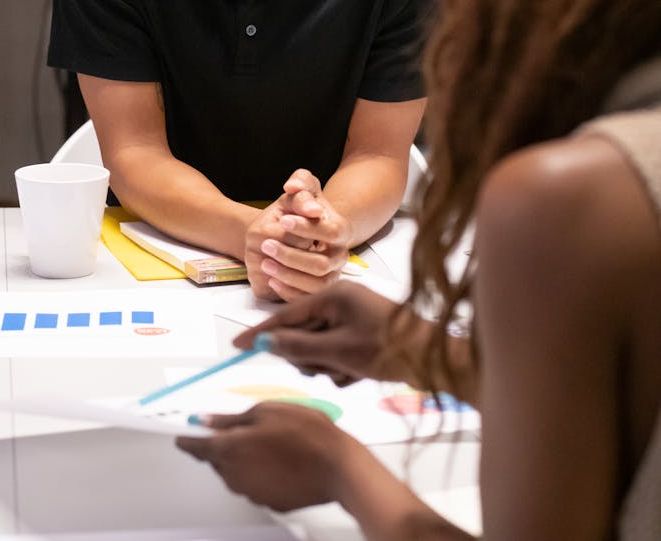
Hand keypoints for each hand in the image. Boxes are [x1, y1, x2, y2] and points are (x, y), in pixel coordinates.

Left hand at [176, 402, 355, 510]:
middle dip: (224, 443)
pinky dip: (260, 471)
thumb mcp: (267, 410)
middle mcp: (235, 475)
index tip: (182, 434)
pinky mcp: (268, 501)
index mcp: (230, 449)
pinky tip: (280, 458)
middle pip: (216, 458)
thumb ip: (231, 418)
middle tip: (246, 427)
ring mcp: (251, 492)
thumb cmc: (306, 433)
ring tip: (271, 440)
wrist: (337, 466)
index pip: (195, 446)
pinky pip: (254, 483)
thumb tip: (206, 421)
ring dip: (243, 457)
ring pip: (235, 471)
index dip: (187, 437)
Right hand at [233, 280, 411, 385]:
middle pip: (302, 333)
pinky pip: (336, 354)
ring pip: (319, 348)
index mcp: (334, 295)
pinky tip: (359, 374)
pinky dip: (342, 368)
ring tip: (349, 371)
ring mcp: (353, 317)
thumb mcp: (338, 351)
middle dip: (309, 356)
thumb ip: (299, 348)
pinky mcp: (362, 334)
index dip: (261, 332)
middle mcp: (341, 301)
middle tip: (326, 367)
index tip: (235, 346)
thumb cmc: (387, 349)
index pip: (287, 315)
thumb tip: (267, 343)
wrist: (434, 360)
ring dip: (327, 365)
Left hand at [245, 169, 350, 300]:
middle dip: (291, 255)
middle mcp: (340, 256)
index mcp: (341, 230)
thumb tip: (293, 187)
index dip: (306, 227)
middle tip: (265, 245)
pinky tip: (271, 279)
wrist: (303, 230)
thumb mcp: (304, 189)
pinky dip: (288, 291)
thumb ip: (301, 181)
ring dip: (288, 276)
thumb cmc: (303, 208)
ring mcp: (332, 276)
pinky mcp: (319, 292)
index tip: (282, 220)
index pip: (330, 231)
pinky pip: (306, 299)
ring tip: (265, 264)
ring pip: (316, 285)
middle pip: (321, 263)